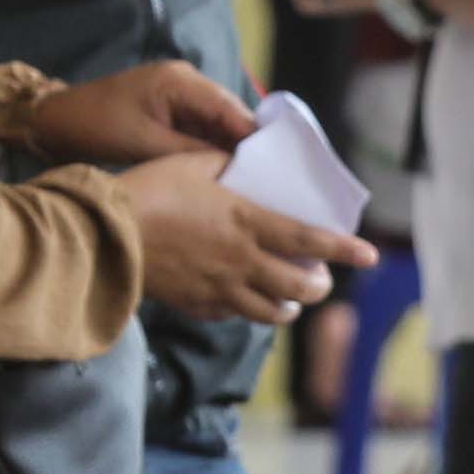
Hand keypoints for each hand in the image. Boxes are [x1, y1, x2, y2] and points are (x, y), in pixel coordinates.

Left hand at [15, 59, 254, 169]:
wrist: (54, 122)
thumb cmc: (96, 128)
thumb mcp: (147, 145)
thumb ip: (193, 152)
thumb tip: (234, 168)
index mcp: (181, 82)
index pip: (232, 109)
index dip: (256, 138)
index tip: (278, 169)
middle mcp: (186, 81)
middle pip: (230, 115)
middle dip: (248, 146)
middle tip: (269, 182)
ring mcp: (178, 94)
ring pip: (218, 124)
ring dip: (231, 150)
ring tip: (251, 182)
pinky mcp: (169, 109)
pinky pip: (201, 128)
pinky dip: (211, 148)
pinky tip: (223, 173)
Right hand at [108, 147, 369, 325]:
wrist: (103, 236)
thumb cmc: (145, 191)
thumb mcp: (189, 163)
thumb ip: (221, 162)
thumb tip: (236, 157)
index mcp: (247, 223)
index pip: (310, 241)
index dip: (345, 250)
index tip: (370, 256)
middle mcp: (242, 262)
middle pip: (299, 287)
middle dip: (319, 287)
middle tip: (322, 281)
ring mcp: (220, 289)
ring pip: (271, 312)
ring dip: (288, 306)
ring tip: (291, 299)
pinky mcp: (197, 305)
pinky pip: (233, 316)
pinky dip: (246, 311)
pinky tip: (243, 301)